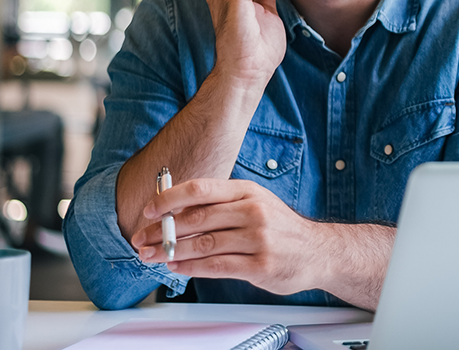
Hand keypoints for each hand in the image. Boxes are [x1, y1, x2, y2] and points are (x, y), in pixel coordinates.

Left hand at [132, 179, 320, 295]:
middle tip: (142, 239)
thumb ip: (221, 205)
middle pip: (197, 218)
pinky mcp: (260, 265)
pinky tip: (177, 268)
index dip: (170, 198)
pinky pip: (216, 266)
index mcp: (247, 191)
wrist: (317, 250)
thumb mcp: (255, 202)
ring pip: (203, 244)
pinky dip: (191, 268)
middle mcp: (253, 211)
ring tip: (152, 256)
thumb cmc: (279, 227)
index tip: (149, 209)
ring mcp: (258, 238)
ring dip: (171, 252)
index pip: (201, 189)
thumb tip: (178, 209)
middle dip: (163, 230)